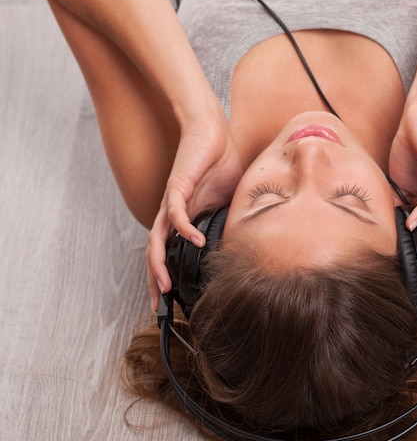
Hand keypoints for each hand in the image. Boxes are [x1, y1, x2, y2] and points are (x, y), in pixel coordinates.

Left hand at [146, 113, 242, 310]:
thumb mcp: (227, 202)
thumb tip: (237, 244)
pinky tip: (196, 242)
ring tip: (166, 286)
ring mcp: (172, 201)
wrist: (212, 133)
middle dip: (154, 281)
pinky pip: (176, 213)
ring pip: (156, 239)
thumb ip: (226, 222)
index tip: (172, 299)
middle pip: (155, 253)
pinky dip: (184, 230)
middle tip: (158, 307)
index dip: (166, 275)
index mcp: (183, 218)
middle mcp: (172, 214)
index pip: (169, 252)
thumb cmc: (219, 163)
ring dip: (158, 265)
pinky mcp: (178, 186)